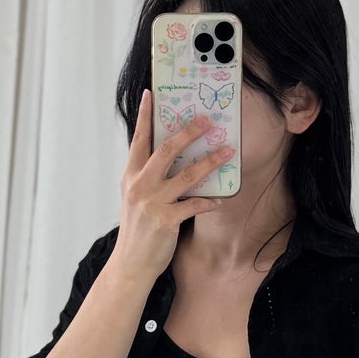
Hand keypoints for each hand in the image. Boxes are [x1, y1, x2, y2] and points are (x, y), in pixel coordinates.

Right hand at [110, 91, 233, 283]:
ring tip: (228, 152)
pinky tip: (221, 198)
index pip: (138, 140)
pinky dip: (209, 201)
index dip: (144, 116)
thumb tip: (171, 156)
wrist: (130, 263)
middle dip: (189, 132)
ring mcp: (152, 202)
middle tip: (207, 120)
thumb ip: (147, 176)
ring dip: (210, 162)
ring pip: (186, 175)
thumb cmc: (138, 228)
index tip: (150, 94)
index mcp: (131, 175)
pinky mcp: (166, 220)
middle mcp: (139, 184)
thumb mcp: (135, 197)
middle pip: (166, 150)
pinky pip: (194, 205)